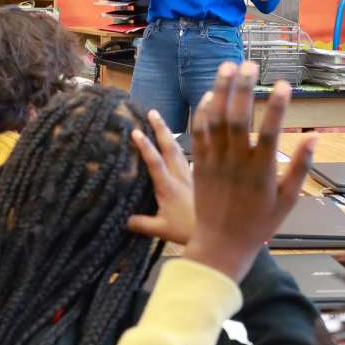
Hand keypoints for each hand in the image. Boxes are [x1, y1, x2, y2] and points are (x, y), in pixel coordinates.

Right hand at [127, 109, 194, 243]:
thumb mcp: (162, 230)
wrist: (221, 232)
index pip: (154, 163)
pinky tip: (196, 133)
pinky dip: (193, 143)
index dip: (145, 147)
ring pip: (182, 149)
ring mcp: (194, 175)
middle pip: (170, 148)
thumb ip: (142, 224)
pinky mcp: (204, 177)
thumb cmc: (188, 232)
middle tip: (152, 112)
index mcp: (168, 188)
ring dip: (174, 133)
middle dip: (160, 129)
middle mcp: (181, 176)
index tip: (135, 131)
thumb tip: (124, 220)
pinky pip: (197, 155)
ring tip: (168, 119)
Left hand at [185, 61, 315, 280]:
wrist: (221, 245)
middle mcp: (236, 163)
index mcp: (261, 172)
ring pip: (214, 120)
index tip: (283, 84)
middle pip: (237, 118)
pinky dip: (203, 111)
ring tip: (228, 66)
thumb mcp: (287, 200)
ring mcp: (215, 162)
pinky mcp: (200, 164)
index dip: (276, 106)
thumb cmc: (259, 224)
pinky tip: (211, 93)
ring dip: (221, 91)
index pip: (270, 132)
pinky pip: (198, 132)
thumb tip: (314, 137)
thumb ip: (300, 167)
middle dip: (243, 88)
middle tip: (250, 65)